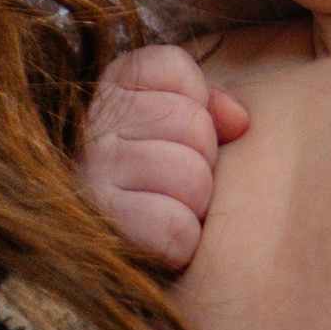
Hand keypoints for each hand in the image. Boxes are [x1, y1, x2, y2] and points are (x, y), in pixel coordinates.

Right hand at [75, 45, 247, 270]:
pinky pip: (174, 227)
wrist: (103, 260)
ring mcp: (91, 174)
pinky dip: (180, 242)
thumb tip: (239, 120)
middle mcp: (93, 126)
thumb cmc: (153, 186)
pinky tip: (162, 241)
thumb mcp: (176, 132)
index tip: (178, 134)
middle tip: (175, 182)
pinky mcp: (101, 225)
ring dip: (195, 203)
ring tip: (170, 209)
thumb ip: (208, 107)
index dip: (195, 103)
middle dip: (202, 159)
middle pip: (193, 124)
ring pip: (191, 176)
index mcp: (111, 92)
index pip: (174, 69)